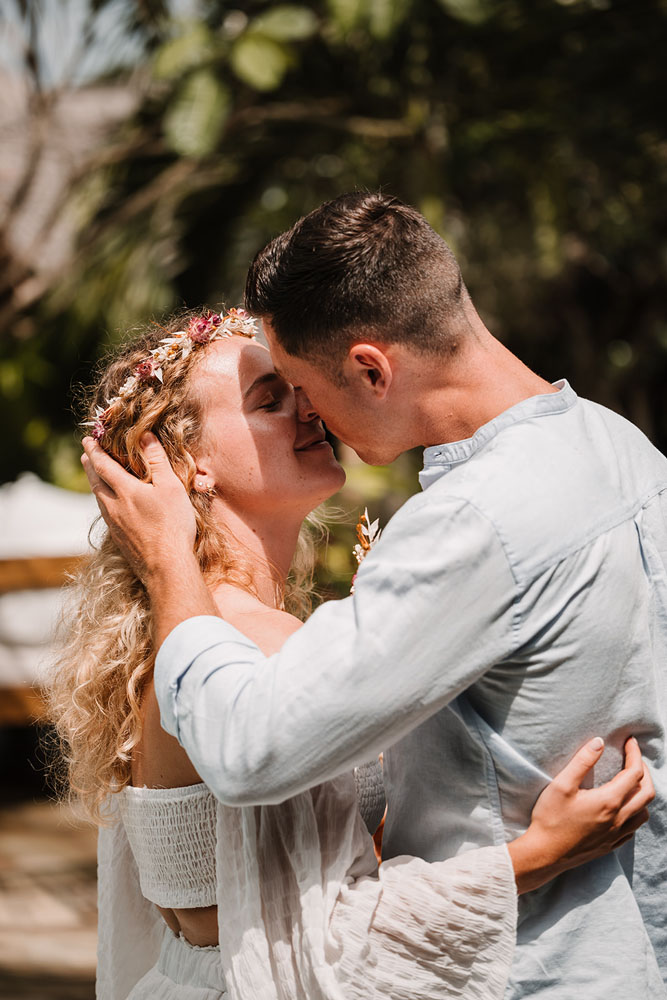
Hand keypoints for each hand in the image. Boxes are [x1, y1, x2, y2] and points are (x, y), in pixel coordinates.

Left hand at [81, 433, 196, 584]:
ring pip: (99, 499)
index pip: (103, 465)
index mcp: (124, 491)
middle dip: (90, 466)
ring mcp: (115, 525)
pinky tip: (112, 506)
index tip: (87, 440)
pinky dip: (104, 501)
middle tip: (86, 455)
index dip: (94, 451)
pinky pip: (106, 514)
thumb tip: (145, 436)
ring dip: (95, 484)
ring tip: (96, 477)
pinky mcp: (119, 539)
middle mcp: (113, 507)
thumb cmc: (172, 525)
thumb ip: (157, 460)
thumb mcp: (171, 487)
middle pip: (95, 482)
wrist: (166, 567)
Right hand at [508, 736, 653, 893]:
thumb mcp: (562, 785)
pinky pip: (633, 829)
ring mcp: (616, 835)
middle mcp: (618, 819)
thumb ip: (582, 761)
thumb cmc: (550, 818)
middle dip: (644, 771)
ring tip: (630, 782)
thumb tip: (599, 742)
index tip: (630, 741)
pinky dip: (635, 814)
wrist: (544, 854)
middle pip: (646, 792)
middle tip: (633, 758)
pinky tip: (623, 809)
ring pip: (643, 813)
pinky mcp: (610, 845)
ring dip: (643, 794)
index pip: (634, 773)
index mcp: (608, 801)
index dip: (635, 754)